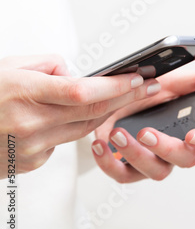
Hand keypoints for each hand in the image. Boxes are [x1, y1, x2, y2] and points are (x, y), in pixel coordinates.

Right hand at [0, 55, 161, 177]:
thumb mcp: (8, 65)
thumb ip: (49, 67)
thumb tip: (77, 75)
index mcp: (22, 93)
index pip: (83, 92)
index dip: (116, 86)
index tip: (138, 78)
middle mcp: (29, 124)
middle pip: (92, 113)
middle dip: (125, 98)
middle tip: (147, 87)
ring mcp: (31, 147)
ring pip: (84, 129)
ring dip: (108, 113)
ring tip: (126, 96)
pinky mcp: (31, 162)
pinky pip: (64, 142)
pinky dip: (74, 127)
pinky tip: (76, 115)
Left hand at [91, 70, 194, 182]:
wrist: (114, 96)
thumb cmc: (149, 88)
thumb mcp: (174, 79)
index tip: (192, 134)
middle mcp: (180, 147)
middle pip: (186, 160)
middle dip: (166, 147)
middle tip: (145, 132)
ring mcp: (157, 161)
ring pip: (157, 172)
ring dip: (136, 155)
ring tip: (116, 133)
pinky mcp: (130, 169)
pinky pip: (124, 176)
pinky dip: (109, 163)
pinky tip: (100, 144)